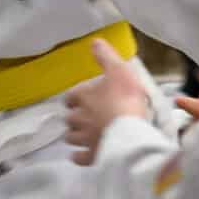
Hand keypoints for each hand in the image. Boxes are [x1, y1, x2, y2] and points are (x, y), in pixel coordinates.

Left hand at [64, 38, 153, 166]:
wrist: (129, 132)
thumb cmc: (124, 98)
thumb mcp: (118, 70)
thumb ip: (105, 57)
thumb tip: (93, 40)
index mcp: (83, 98)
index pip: (70, 96)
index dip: (73, 97)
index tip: (78, 98)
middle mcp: (79, 119)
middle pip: (69, 119)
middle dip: (73, 117)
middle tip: (82, 117)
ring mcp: (85, 139)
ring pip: (71, 138)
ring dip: (74, 135)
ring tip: (81, 135)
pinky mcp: (92, 156)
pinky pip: (79, 158)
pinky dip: (78, 156)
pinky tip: (80, 155)